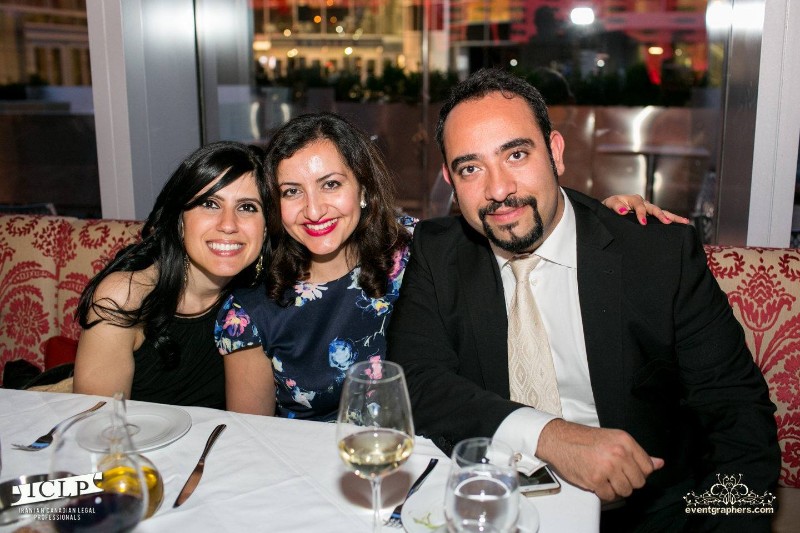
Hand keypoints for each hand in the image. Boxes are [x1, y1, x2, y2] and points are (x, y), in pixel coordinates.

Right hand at [536, 419, 663, 500]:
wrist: (559, 440)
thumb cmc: (584, 439)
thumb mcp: (614, 439)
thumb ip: (637, 453)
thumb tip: (659, 463)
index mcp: (625, 441)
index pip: (648, 467)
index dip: (638, 471)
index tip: (628, 469)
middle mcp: (618, 453)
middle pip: (638, 482)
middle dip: (627, 481)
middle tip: (614, 474)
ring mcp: (607, 467)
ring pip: (626, 491)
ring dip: (616, 488)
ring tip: (605, 478)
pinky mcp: (595, 479)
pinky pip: (609, 496)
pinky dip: (603, 493)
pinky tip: (596, 482)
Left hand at [603, 194, 689, 224]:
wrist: (609, 209)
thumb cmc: (609, 207)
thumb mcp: (609, 204)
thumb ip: (615, 206)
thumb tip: (623, 211)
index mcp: (633, 200)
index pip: (639, 206)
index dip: (641, 214)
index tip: (643, 223)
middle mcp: (643, 203)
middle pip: (654, 208)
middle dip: (661, 215)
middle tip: (667, 222)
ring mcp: (648, 209)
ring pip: (662, 212)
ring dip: (672, 217)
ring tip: (684, 221)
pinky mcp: (649, 216)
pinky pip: (661, 217)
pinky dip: (670, 220)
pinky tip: (680, 225)